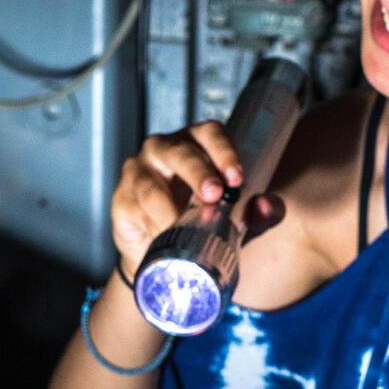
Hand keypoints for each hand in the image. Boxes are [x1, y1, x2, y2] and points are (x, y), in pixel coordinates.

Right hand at [111, 121, 282, 276]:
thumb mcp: (235, 219)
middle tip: (214, 195)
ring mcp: (139, 171)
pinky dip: (150, 225)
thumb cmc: (203, 221)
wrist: (166, 254)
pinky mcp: (122, 198)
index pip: (211, 134)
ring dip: (169, 207)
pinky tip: (161, 236)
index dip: (224, 151)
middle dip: (198, 172)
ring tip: (184, 226)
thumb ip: (257, 213)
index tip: (237, 177)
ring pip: (151, 184)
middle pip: (180, 153)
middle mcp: (165, 150)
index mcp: (198, 144)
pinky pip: (135, 210)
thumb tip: (267, 206)